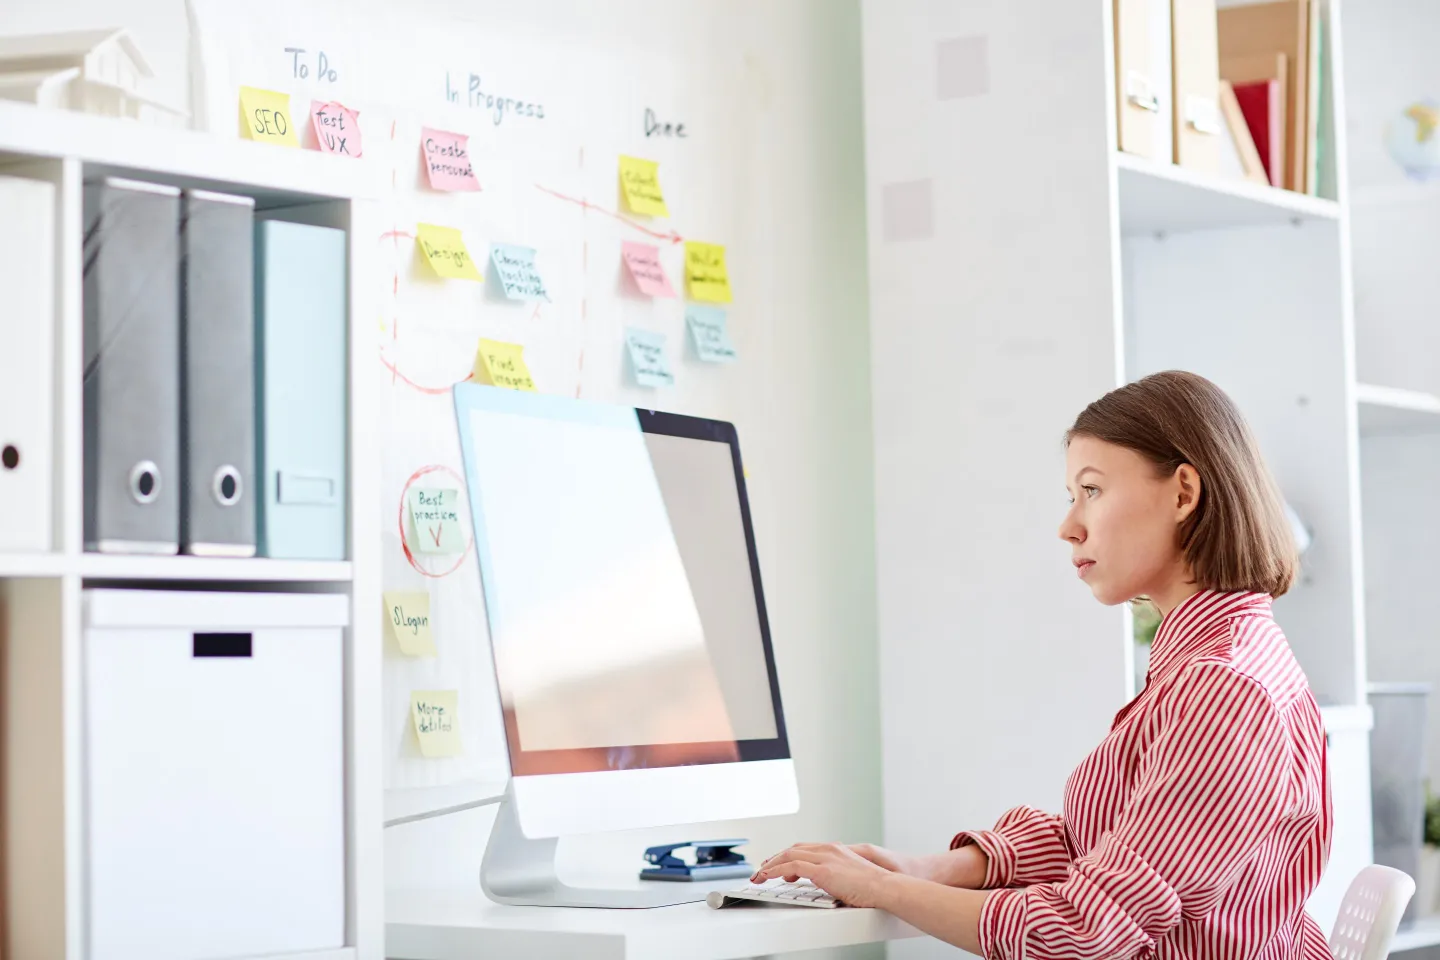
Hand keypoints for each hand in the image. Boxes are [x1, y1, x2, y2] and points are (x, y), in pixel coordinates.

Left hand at [751, 842, 896, 908]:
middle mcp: (828, 849)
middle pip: (793, 849)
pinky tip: (768, 876)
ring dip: (771, 865)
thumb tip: (823, 884)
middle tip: (762, 869)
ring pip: (789, 855)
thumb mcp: (850, 876)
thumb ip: (835, 875)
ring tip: (760, 875)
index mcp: (835, 849)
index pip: (804, 848)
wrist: (885, 887)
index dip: (787, 856)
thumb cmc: (872, 887)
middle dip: (775, 859)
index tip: (777, 864)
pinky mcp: (823, 870)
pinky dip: (776, 869)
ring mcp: (825, 857)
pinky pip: (791, 866)